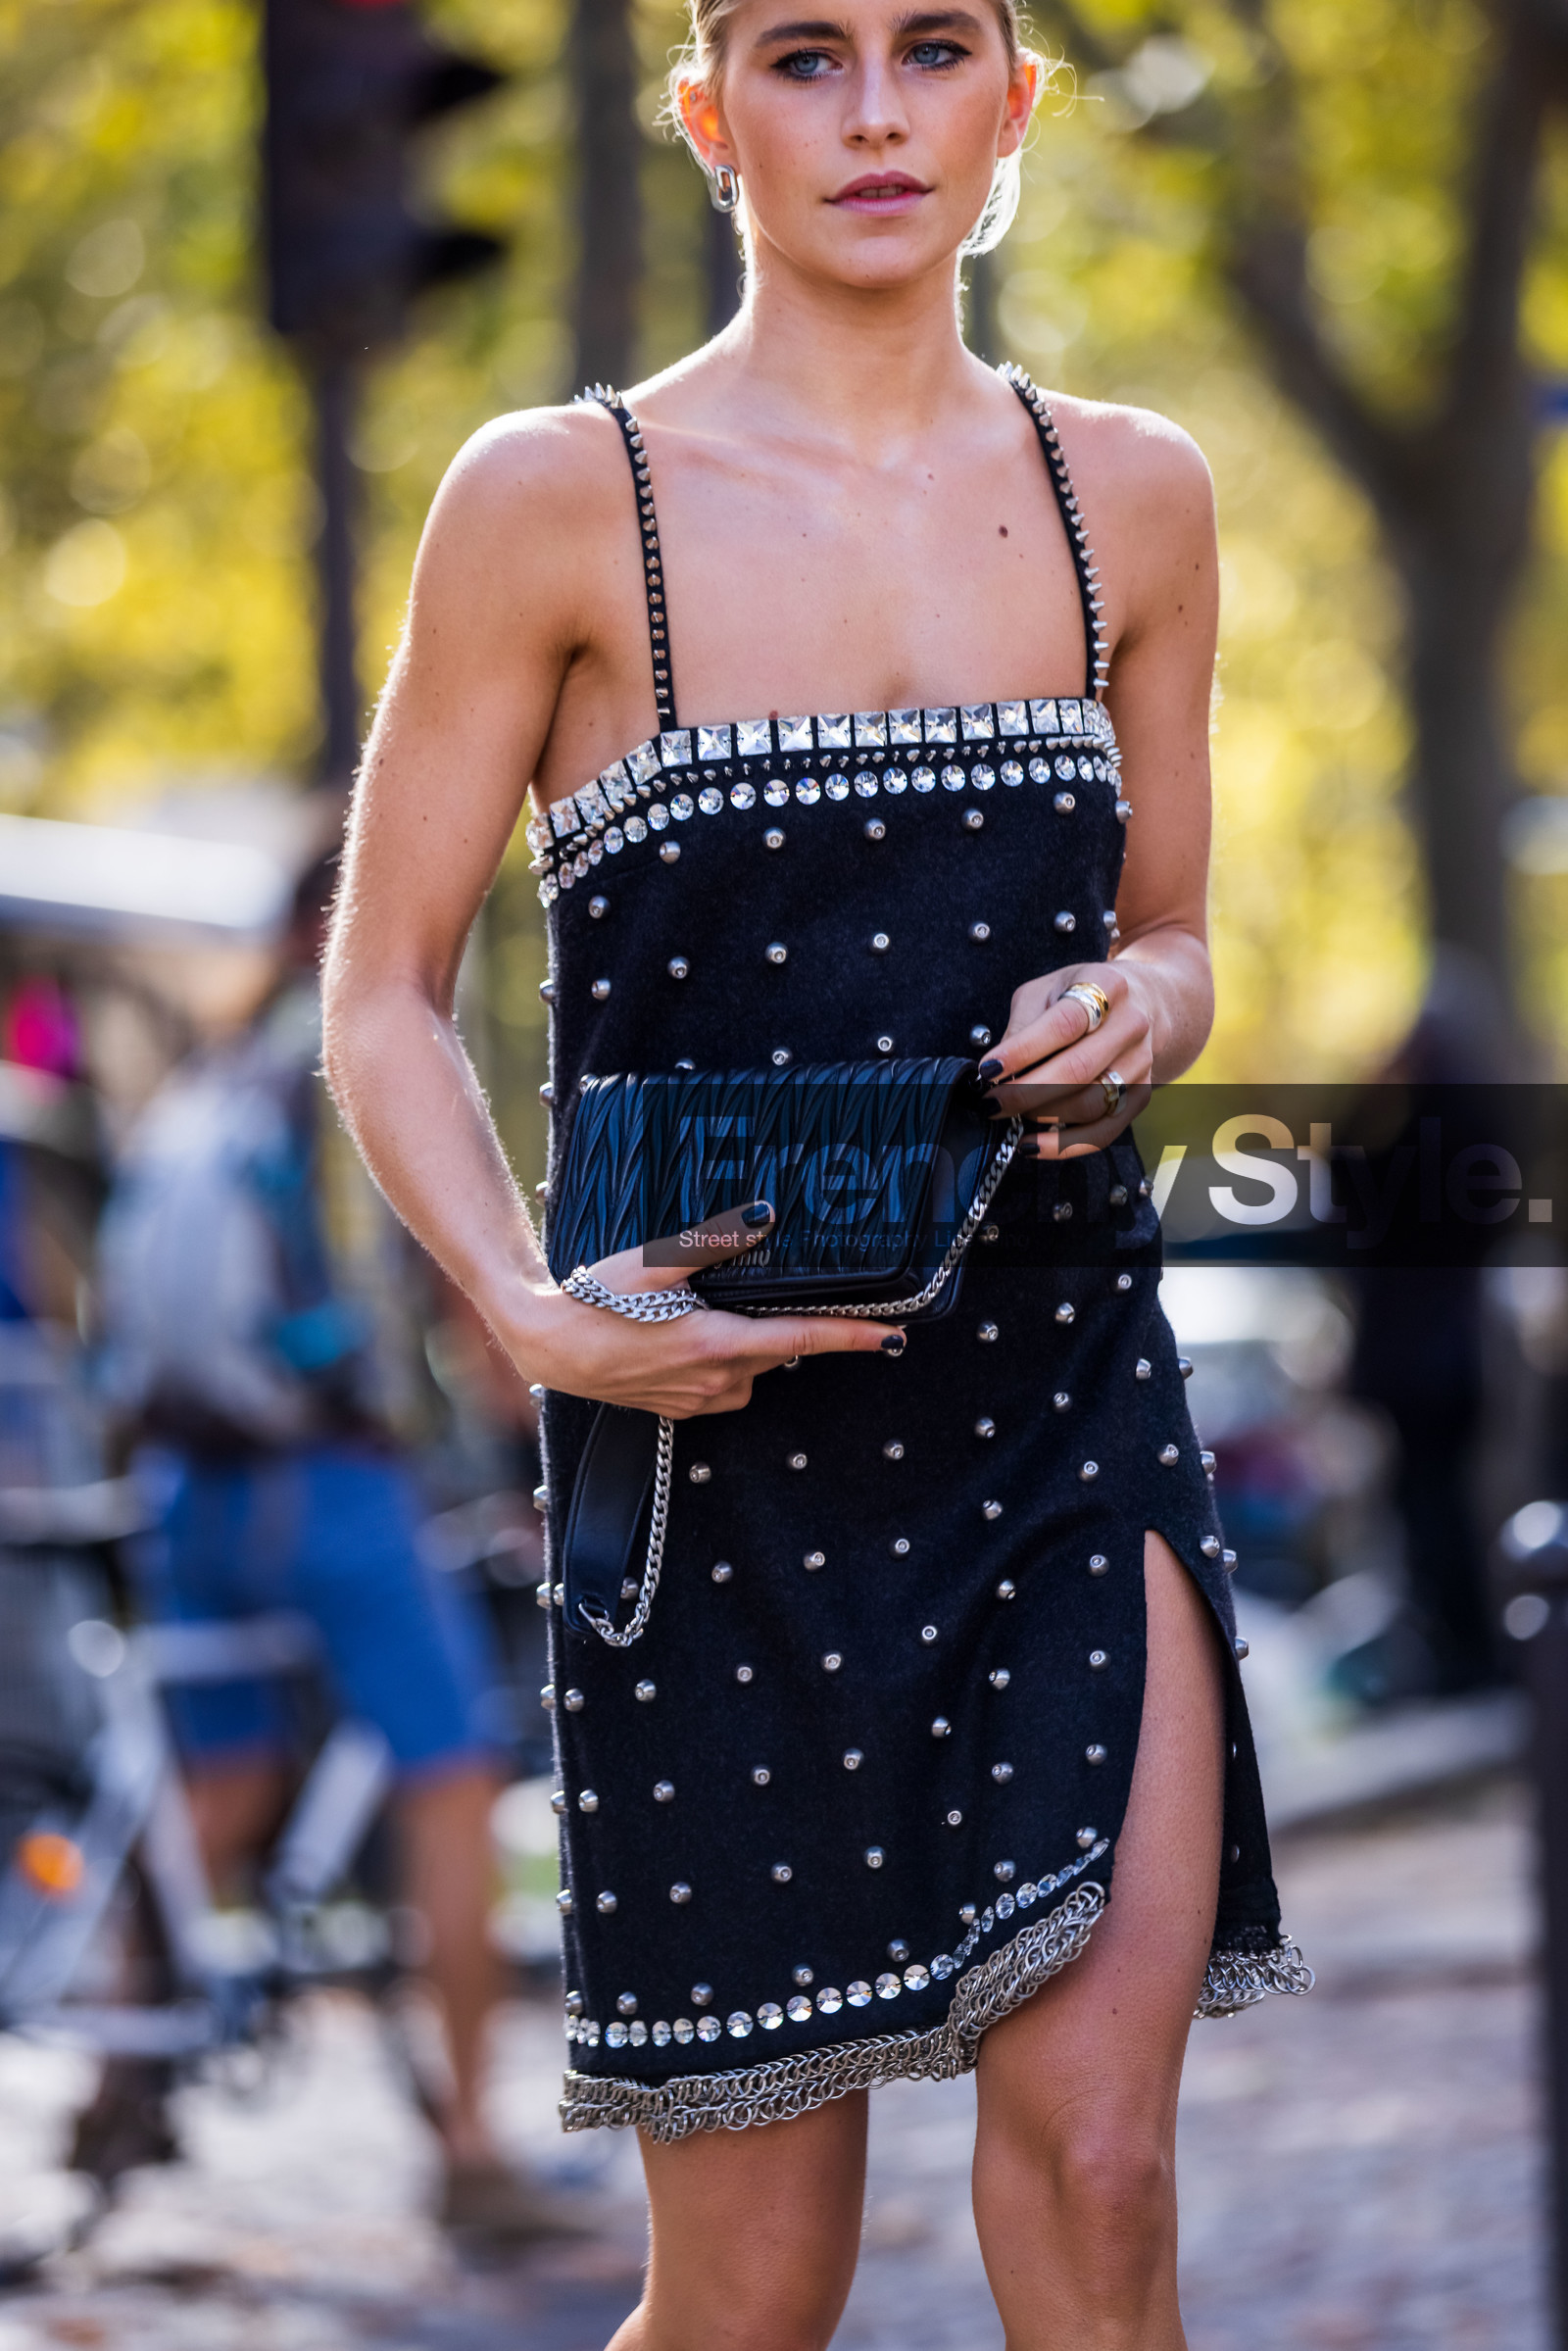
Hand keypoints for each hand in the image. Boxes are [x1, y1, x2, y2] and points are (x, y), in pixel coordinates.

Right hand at [498, 1203, 905, 1416]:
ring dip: (749, 1341)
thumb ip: (716, 1239)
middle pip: (778, 1348)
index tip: (894, 1334)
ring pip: (752, 1367)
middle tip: (762, 1292)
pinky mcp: (680, 1409)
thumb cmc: (596, 1298)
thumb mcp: (656, 1260)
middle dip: (783, 1322)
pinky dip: (723, 1360)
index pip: (803, 1338)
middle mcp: (715, 1380)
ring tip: (706, 1309)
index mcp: (716, 1343)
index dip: (854, 1336)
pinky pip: (724, 1384)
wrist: (548, 1344)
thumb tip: (764, 1217)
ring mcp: (698, 1399)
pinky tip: (688, 1336)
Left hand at [980, 964, 1153, 1159]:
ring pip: (1090, 1104)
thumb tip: (997, 1071)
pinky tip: (1031, 1144)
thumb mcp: (1045, 991)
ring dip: (1043, 1116)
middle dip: (1027, 1092)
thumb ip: (1022, 1024)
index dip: (1023, 1050)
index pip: (1064, 1024)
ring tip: (1011, 1114)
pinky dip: (1064, 1146)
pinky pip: (1103, 1131)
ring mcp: (1140, 1063)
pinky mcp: (1141, 1095)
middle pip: (1079, 1069)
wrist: (1140, 1003)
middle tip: (992, 1102)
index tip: (988, 1070)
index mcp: (1107, 986)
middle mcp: (1132, 1025)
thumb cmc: (1078, 997)